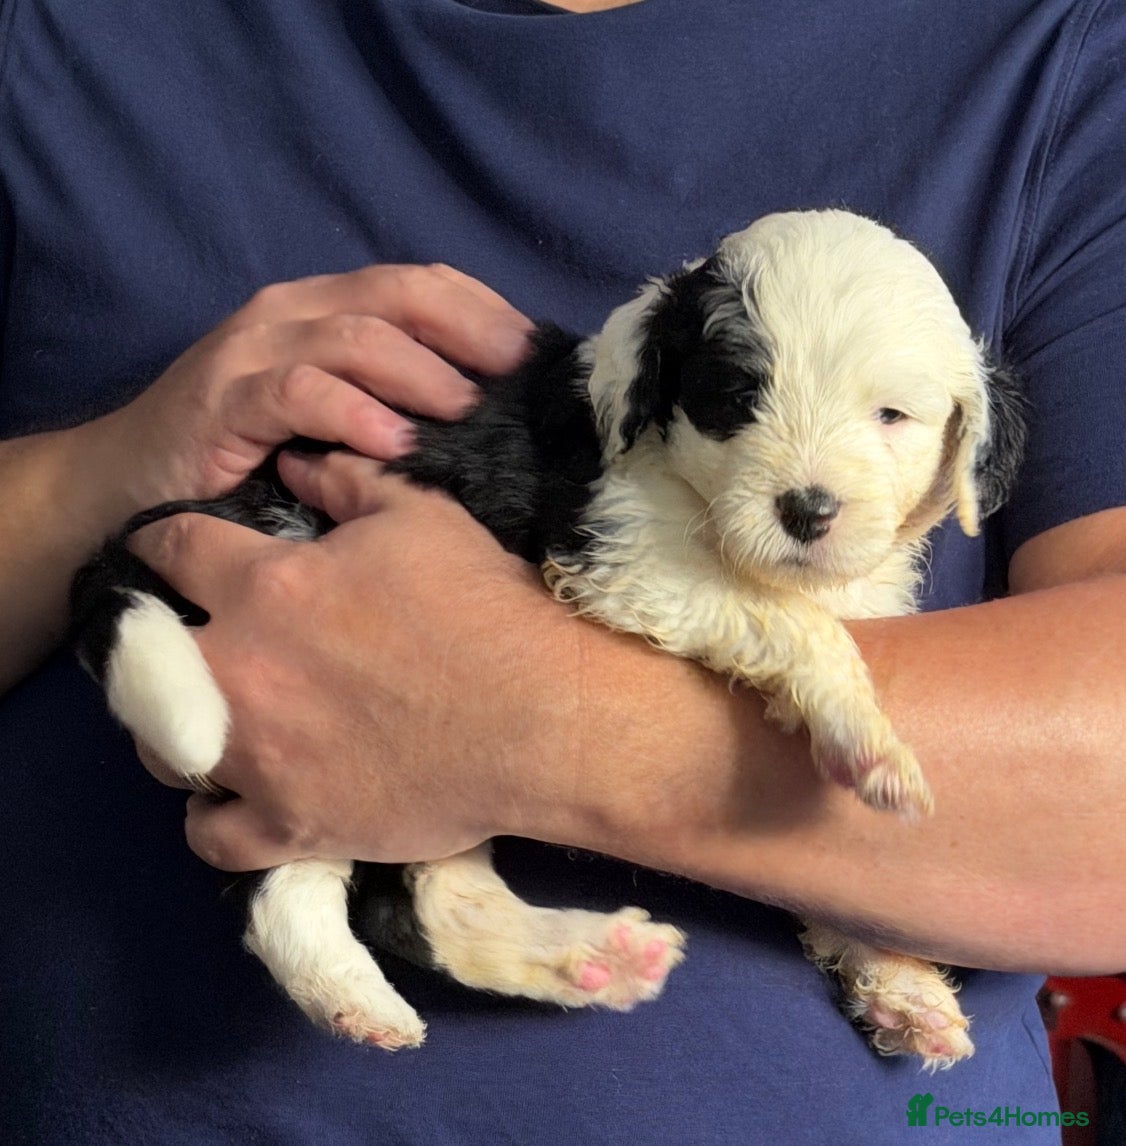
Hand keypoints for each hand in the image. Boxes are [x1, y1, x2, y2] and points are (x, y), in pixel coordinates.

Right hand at [98, 264, 531, 507]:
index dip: (484, 310)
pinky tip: (393, 443)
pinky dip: (354, 413)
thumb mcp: (330, 414)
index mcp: (326, 308)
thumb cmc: (246, 451)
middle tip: (519, 375)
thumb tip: (485, 408)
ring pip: (356, 337)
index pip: (421, 285)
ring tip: (466, 411)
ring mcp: (256, 350)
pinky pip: (302, 393)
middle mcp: (294, 311)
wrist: (126, 479)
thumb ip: (391, 396)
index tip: (536, 353)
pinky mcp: (226, 399)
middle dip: (471, 330)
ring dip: (421, 374)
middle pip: (400, 295)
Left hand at [126, 459, 586, 870]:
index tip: (172, 551)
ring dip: (179, 727)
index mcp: (266, 586)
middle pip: (141, 656)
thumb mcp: (423, 518)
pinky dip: (214, 816)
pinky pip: (209, 836)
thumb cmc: (484, 608)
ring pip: (163, 747)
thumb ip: (346, 481)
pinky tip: (239, 795)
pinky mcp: (288, 825)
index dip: (164, 543)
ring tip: (217, 720)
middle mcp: (241, 671)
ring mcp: (258, 758)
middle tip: (192, 641)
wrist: (543, 717)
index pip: (170, 549)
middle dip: (155, 641)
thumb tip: (294, 460)